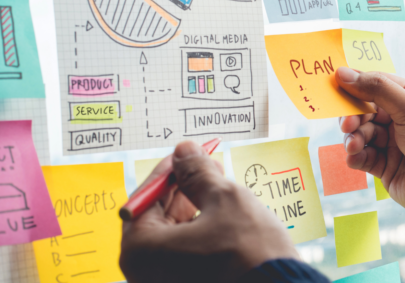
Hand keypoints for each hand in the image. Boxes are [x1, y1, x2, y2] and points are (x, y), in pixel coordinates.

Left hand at [120, 141, 298, 282]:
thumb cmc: (247, 251)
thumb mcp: (223, 199)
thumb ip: (197, 172)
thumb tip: (184, 151)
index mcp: (141, 250)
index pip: (145, 199)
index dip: (169, 171)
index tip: (186, 155)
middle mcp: (145, 272)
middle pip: (157, 219)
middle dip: (183, 190)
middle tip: (207, 168)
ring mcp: (166, 282)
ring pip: (174, 237)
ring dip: (195, 209)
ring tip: (220, 189)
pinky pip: (186, 255)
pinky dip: (201, 233)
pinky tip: (223, 217)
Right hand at [336, 67, 404, 222]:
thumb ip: (377, 89)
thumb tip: (344, 73)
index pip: (378, 84)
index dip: (356, 84)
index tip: (335, 85)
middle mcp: (402, 119)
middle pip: (365, 110)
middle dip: (353, 116)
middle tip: (348, 123)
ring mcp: (394, 143)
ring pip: (361, 134)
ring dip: (354, 137)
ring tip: (355, 145)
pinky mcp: (386, 167)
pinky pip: (363, 157)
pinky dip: (355, 156)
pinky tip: (355, 157)